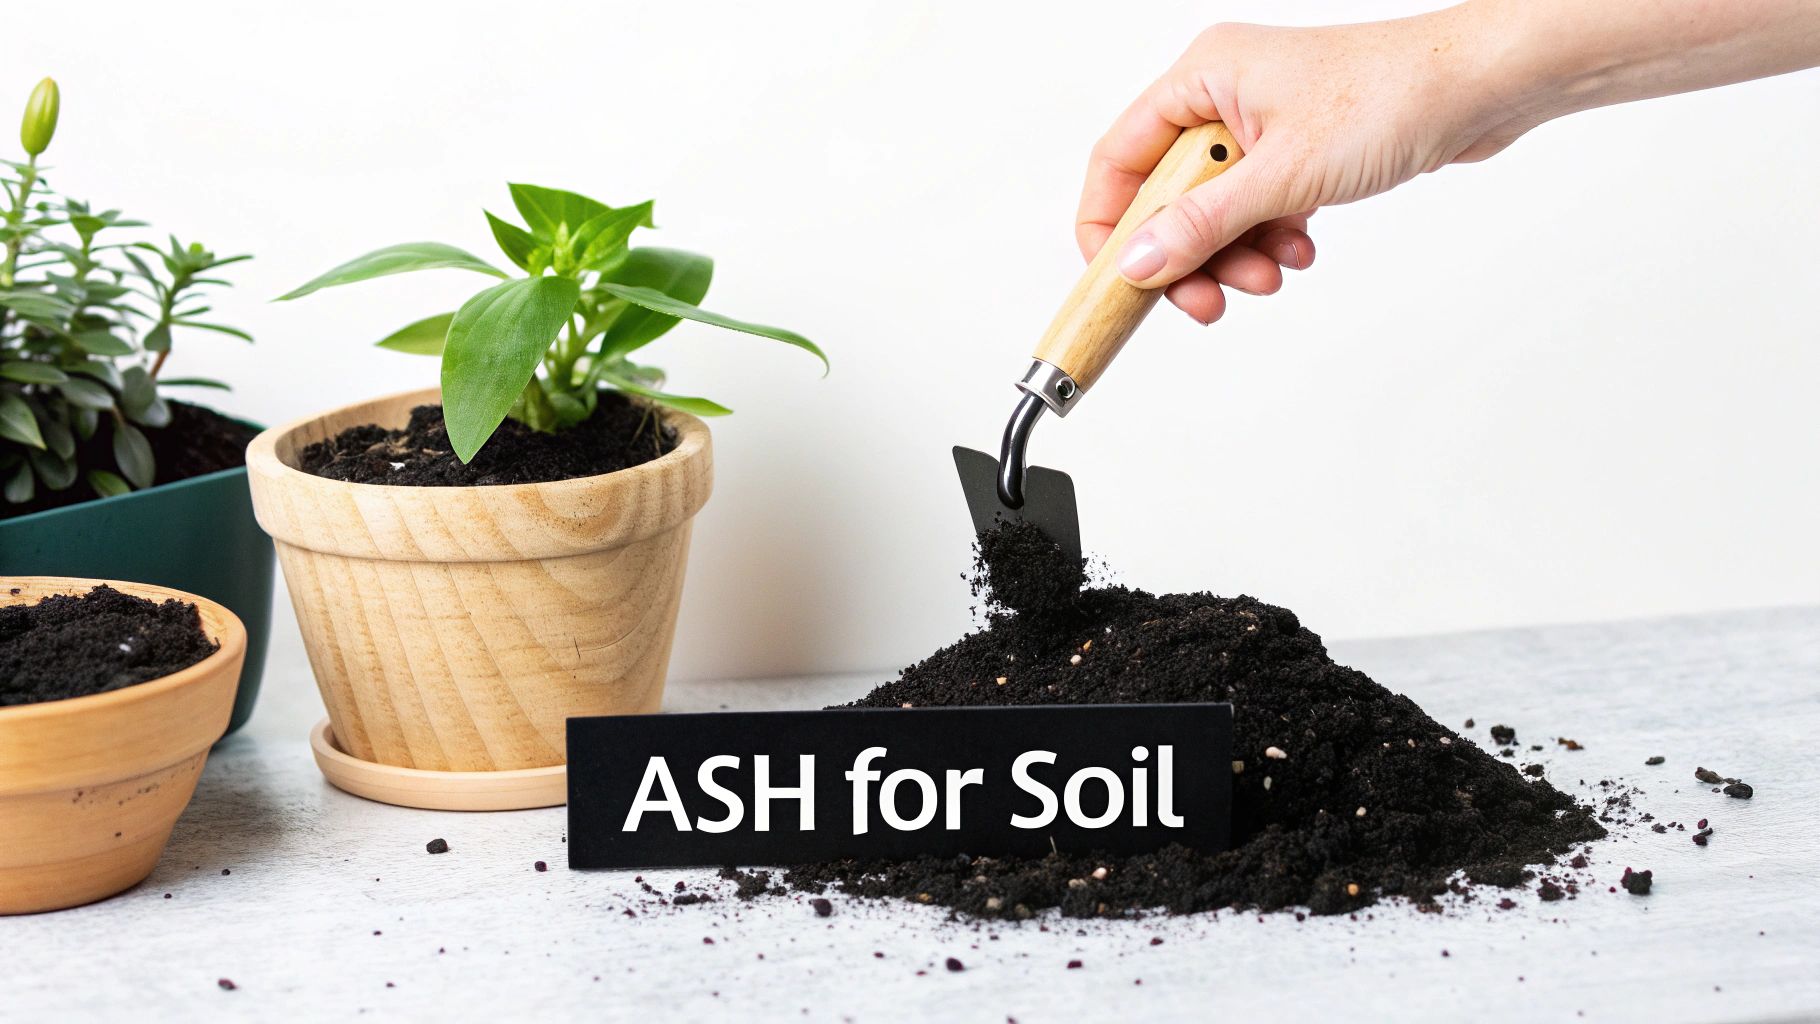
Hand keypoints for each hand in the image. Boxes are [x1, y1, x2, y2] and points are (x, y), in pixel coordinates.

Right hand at [1079, 11, 1536, 323]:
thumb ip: (1202, 223)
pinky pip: (1257, 209)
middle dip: (1189, 255)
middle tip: (1208, 300)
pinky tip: (1302, 249)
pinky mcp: (1297, 150)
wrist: (1481, 87)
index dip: (1109, 225)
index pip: (1119, 158)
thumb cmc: (1392, 96)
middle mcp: (1223, 96)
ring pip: (1215, 211)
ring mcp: (1261, 124)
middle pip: (1167, 195)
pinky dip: (1271, 238)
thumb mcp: (1281, 174)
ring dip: (1236, 254)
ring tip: (1273, 274)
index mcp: (1202, 78)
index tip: (1119, 281)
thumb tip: (1138, 263)